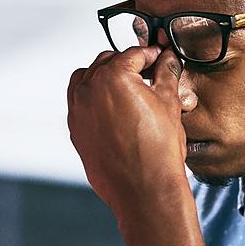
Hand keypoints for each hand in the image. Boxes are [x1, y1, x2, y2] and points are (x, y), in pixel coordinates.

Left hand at [66, 46, 190, 215]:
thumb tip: (168, 60)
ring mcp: (78, 111)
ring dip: (106, 77)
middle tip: (148, 73)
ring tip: (128, 89)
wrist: (143, 190)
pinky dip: (94, 99)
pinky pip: (81, 103)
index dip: (151, 55)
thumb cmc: (157, 152)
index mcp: (113, 76)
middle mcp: (89, 90)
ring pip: (88, 79)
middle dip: (128, 64)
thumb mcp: (169, 104)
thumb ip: (167, 74)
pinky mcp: (75, 130)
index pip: (133, 54)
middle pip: (107, 62)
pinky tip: (114, 109)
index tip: (159, 59)